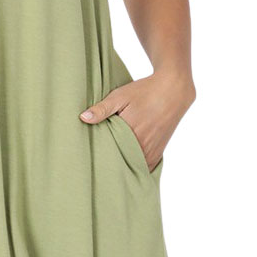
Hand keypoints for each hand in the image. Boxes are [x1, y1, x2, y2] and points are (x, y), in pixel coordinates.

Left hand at [79, 70, 194, 170]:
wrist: (173, 90)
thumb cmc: (145, 91)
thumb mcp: (120, 96)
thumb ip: (102, 109)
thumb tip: (83, 118)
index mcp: (131, 134)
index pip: (110, 152)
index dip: (99, 154)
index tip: (90, 154)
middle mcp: (143, 146)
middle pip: (121, 161)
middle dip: (110, 161)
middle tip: (97, 160)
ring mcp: (152, 151)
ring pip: (133, 166)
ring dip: (123, 164)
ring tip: (110, 162)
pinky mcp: (159, 153)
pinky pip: (144, 166)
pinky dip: (135, 165)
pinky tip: (126, 162)